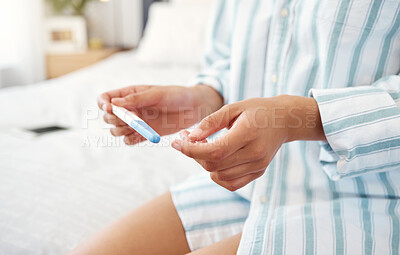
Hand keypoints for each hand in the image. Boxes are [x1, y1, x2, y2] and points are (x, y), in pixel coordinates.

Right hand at [98, 85, 222, 144]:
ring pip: (115, 130)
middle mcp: (129, 108)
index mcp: (129, 94)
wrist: (193, 109)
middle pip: (107, 117)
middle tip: (133, 118)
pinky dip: (131, 140)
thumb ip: (136, 99)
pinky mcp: (143, 134)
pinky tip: (144, 134)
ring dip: (122, 130)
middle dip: (115, 119)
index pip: (104, 98)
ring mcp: (135, 122)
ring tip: (140, 126)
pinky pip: (128, 141)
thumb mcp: (157, 94)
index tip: (110, 108)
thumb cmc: (176, 96)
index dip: (102, 104)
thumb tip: (114, 103)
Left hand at [171, 95, 324, 190]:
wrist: (285, 120)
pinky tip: (215, 158)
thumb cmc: (257, 110)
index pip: (214, 151)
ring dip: (204, 163)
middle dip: (194, 154)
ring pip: (219, 176)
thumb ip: (210, 122)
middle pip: (214, 165)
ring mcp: (258, 166)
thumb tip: (189, 137)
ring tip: (204, 145)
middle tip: (188, 138)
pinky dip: (217, 174)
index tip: (176, 142)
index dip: (191, 150)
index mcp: (249, 134)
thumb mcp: (233, 107)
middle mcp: (255, 155)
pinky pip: (230, 183)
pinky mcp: (258, 173)